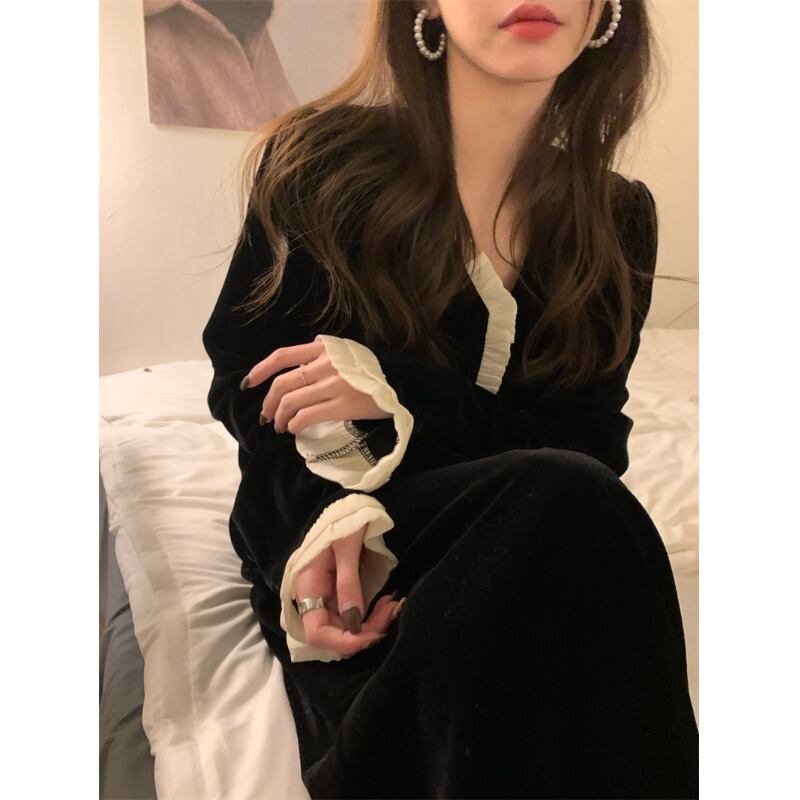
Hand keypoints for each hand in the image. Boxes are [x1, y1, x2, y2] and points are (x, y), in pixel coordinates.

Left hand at [241, 340, 390, 434]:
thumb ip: (321, 355)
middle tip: (267, 416)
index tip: (249, 384)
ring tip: (281, 427)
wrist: (400, 382)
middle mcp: (325, 364)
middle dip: (269, 403)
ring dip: (280, 418)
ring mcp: (333, 385)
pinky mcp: (342, 405)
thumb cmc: (369, 371)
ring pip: (291, 402)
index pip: (283, 356)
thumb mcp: (344, 352)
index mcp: (323, 349)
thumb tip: (298, 364)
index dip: (260, 370)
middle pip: (283, 384)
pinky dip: (295, 425)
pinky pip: (307, 417)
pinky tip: (295, 430)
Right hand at [294, 522, 403, 657]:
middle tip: (391, 610)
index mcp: (307, 587)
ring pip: (348, 629)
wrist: (346, 505)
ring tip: (392, 604)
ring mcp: (328, 598)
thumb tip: (354, 620)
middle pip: (334, 634)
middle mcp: (315, 599)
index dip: (342, 642)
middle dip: (364, 633)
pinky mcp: (341, 595)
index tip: (370, 635)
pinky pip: (355, 616)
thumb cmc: (342, 521)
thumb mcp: (346, 547)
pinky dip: (372, 616)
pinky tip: (387, 603)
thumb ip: (348, 582)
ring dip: (372, 625)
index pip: (316, 632)